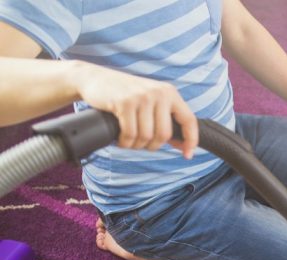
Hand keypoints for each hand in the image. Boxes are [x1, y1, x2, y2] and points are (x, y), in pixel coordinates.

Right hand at [73, 62, 198, 158]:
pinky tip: (121, 139)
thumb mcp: (150, 102)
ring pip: (147, 136)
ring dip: (136, 145)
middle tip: (141, 144)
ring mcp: (142, 97)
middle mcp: (159, 93)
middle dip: (153, 146)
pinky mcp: (125, 103)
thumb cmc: (125, 95)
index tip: (188, 155)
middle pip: (164, 134)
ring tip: (129, 140)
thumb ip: (166, 120)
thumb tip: (183, 145)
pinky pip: (130, 134)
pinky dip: (125, 142)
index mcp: (169, 93)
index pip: (189, 120)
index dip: (191, 140)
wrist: (94, 78)